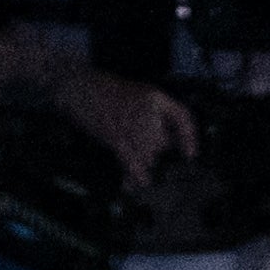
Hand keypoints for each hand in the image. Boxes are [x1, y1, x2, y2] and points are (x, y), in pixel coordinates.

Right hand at [58, 68, 194, 184]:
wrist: (78, 86)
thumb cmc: (103, 90)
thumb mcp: (136, 95)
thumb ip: (153, 114)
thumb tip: (165, 142)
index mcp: (156, 97)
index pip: (183, 117)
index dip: (189, 137)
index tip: (190, 154)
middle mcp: (150, 111)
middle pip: (162, 144)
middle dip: (152, 150)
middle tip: (132, 143)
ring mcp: (134, 125)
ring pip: (148, 156)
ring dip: (139, 160)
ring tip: (124, 153)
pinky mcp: (117, 137)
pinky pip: (133, 162)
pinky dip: (135, 174)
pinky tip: (137, 183)